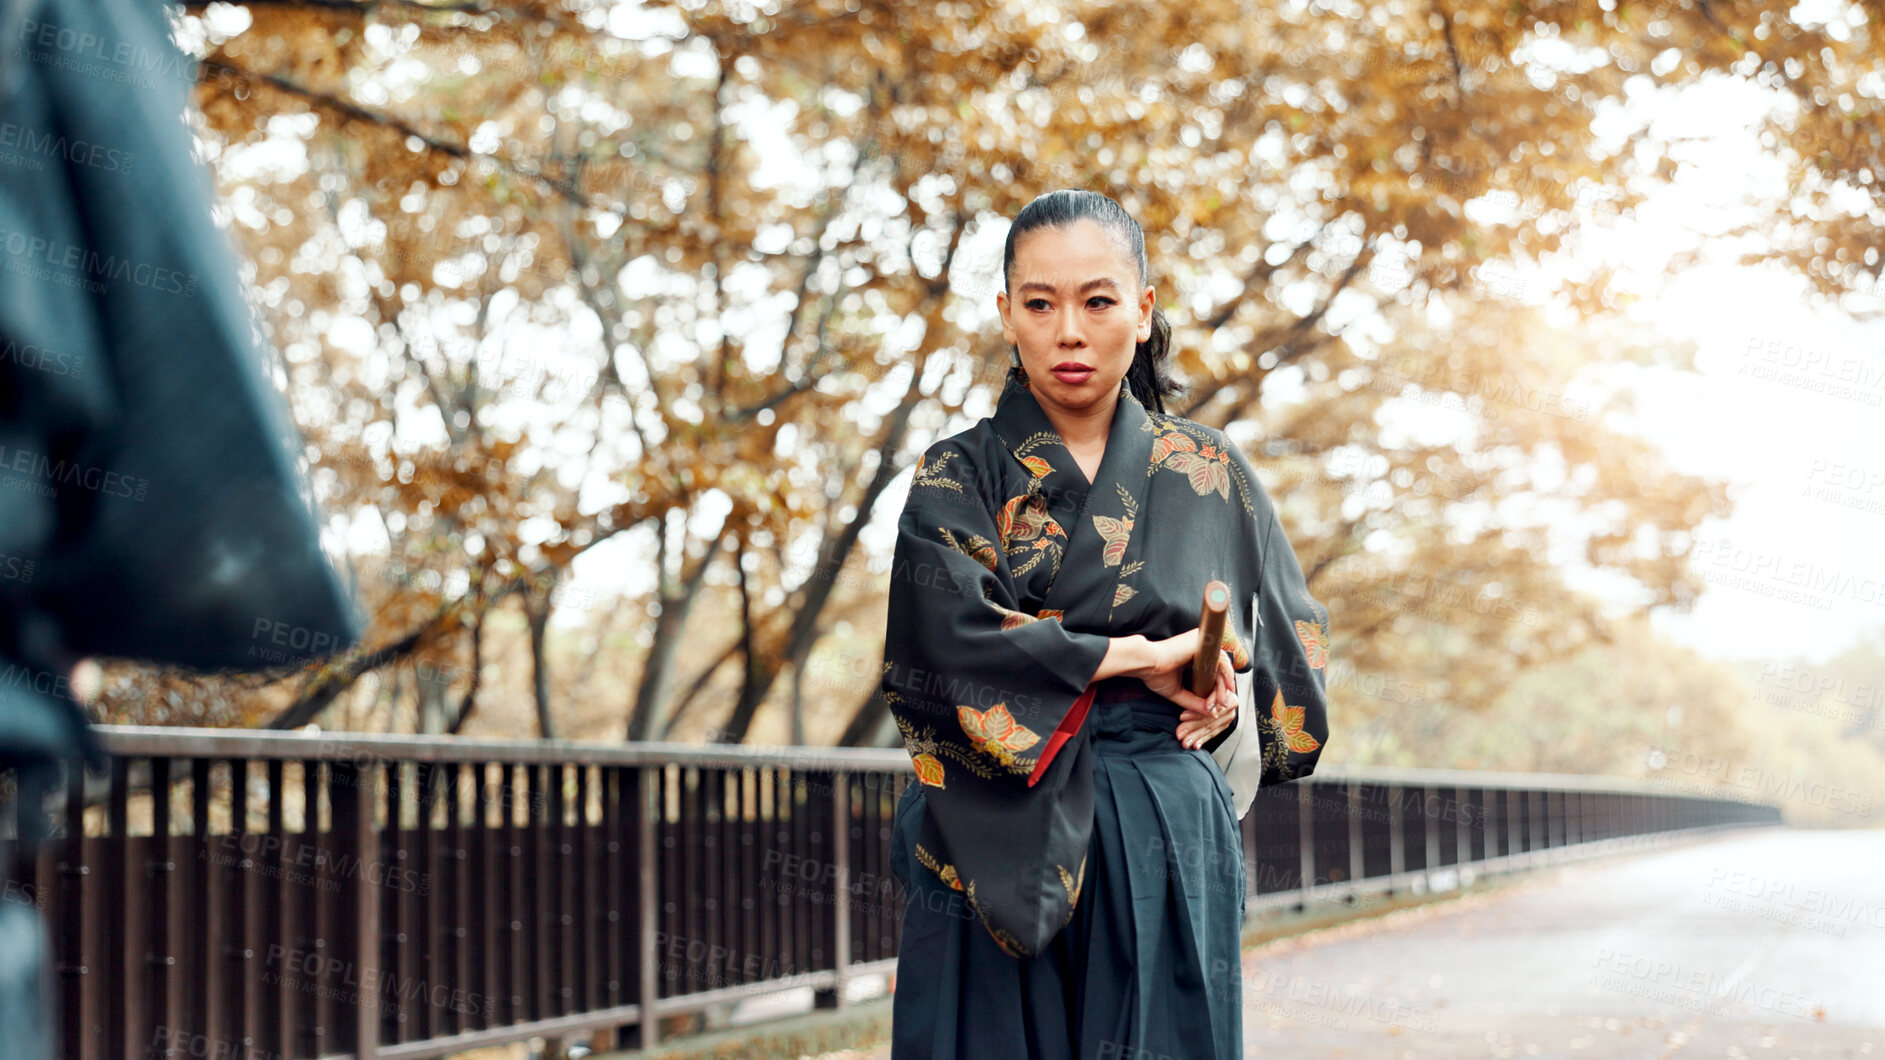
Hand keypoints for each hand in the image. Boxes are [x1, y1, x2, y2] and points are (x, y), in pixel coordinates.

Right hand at [1132, 630, 1238, 749]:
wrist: (1146, 663)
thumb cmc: (1154, 673)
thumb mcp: (1178, 692)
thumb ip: (1193, 702)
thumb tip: (1209, 712)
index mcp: (1191, 657)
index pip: (1210, 673)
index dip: (1215, 689)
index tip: (1214, 704)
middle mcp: (1198, 649)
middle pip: (1218, 670)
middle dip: (1221, 690)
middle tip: (1220, 704)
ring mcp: (1202, 644)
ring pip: (1221, 666)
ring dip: (1223, 685)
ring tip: (1220, 700)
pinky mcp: (1204, 644)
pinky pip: (1221, 660)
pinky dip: (1225, 675)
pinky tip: (1225, 688)